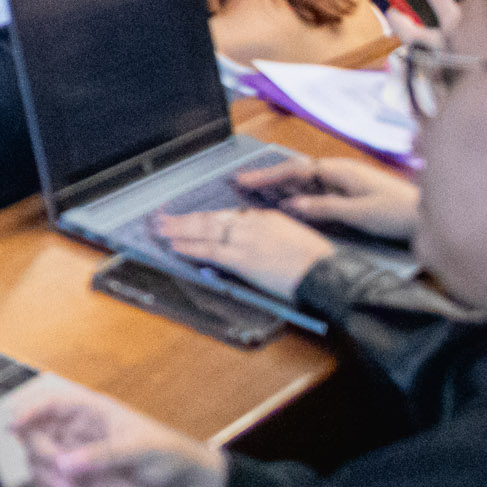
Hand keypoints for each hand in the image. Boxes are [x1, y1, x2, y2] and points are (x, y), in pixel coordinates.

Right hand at [11, 399, 228, 486]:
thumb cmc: (171, 458)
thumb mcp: (142, 451)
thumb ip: (103, 455)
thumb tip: (65, 463)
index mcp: (93, 411)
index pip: (52, 403)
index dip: (29, 410)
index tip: (15, 427)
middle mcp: (78, 431)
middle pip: (36, 434)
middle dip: (42, 456)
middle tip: (65, 479)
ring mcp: (75, 457)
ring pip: (38, 460)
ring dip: (45, 478)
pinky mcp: (77, 481)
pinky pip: (46, 483)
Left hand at [151, 206, 333, 298]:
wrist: (326, 271)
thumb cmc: (313, 259)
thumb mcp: (288, 236)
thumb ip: (265, 234)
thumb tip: (244, 241)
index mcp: (264, 217)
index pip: (226, 215)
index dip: (203, 217)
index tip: (188, 217)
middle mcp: (252, 223)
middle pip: (210, 218)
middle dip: (183, 219)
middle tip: (160, 218)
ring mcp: (246, 240)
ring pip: (205, 231)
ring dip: (179, 230)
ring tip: (160, 229)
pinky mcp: (244, 258)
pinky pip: (210, 250)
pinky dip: (190, 247)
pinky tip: (176, 246)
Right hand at [231, 155, 417, 241]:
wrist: (429, 216)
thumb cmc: (398, 213)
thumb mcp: (360, 213)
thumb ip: (324, 207)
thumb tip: (291, 203)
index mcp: (340, 171)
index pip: (295, 169)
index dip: (267, 175)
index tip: (243, 180)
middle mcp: (340, 171)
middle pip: (297, 170)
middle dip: (269, 175)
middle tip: (242, 183)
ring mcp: (346, 180)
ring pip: (306, 179)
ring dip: (281, 183)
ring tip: (257, 190)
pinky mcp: (351, 191)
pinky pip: (317, 187)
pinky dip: (298, 191)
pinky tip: (290, 200)